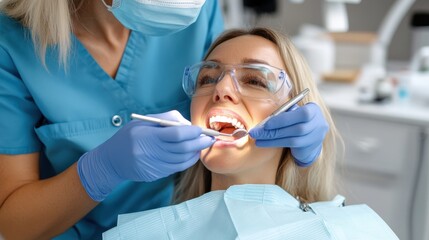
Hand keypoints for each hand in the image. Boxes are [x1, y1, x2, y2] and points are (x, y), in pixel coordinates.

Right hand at [77, 110, 213, 200]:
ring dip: (196, 153)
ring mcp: (153, 165)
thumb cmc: (129, 136)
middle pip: (182, 148)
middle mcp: (150, 152)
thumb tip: (188, 124)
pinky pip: (177, 168)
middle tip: (210, 138)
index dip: (191, 132)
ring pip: (182, 160)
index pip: (175, 134)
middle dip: (199, 143)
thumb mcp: (143, 121)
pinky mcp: (155, 174)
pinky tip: (193, 154)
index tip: (200, 129)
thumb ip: (166, 119)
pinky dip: (188, 161)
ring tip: (203, 145)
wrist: (112, 160)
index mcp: (147, 135)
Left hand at [248, 103, 327, 166]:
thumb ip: (284, 113)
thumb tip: (265, 121)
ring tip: (257, 139)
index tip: (266, 123)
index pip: (302, 114)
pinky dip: (275, 143)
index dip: (284, 119)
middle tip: (255, 132)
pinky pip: (290, 146)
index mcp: (314, 110)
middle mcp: (318, 123)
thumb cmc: (297, 119)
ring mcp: (316, 137)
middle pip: (296, 128)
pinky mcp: (309, 147)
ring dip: (272, 138)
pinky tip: (264, 143)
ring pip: (292, 139)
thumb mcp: (293, 112)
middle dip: (273, 130)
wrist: (311, 136)